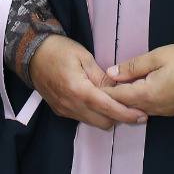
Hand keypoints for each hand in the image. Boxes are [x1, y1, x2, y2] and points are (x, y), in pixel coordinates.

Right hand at [29, 36, 146, 130]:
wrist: (31, 53)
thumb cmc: (59, 50)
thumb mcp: (85, 57)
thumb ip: (102, 77)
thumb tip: (118, 90)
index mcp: (79, 90)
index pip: (109, 108)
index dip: (127, 114)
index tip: (142, 115)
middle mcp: (71, 105)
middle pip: (104, 122)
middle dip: (119, 117)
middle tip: (130, 105)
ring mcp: (64, 110)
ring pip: (93, 123)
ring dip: (107, 117)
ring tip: (115, 103)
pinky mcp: (60, 111)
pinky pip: (82, 118)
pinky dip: (94, 114)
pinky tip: (98, 102)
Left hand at [105, 43, 173, 117]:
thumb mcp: (158, 56)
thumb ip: (133, 66)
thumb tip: (110, 73)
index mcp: (148, 94)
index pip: (118, 96)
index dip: (104, 90)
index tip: (92, 83)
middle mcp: (154, 108)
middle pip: (126, 106)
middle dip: (112, 98)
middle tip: (100, 86)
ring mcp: (165, 112)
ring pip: (137, 110)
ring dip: (126, 101)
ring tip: (115, 88)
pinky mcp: (173, 111)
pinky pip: (149, 109)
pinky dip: (138, 103)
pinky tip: (136, 92)